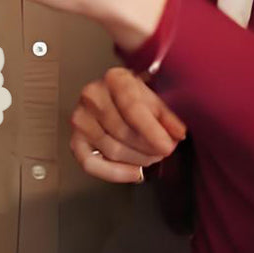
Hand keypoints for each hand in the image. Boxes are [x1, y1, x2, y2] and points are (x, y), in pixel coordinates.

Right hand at [70, 67, 186, 183]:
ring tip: (151, 156)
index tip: (167, 146)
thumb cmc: (138, 97)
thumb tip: (177, 133)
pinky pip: (91, 164)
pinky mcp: (76, 139)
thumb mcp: (157, 96)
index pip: (131, 108)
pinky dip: (115, 173)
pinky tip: (134, 172)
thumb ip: (169, 115)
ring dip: (138, 160)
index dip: (151, 131)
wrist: (118, 97)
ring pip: (112, 150)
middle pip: (122, 132)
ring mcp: (81, 118)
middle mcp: (92, 95)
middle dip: (148, 148)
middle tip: (163, 151)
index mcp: (114, 78)